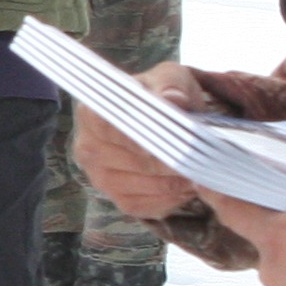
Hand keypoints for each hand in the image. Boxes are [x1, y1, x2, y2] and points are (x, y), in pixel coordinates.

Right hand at [72, 61, 214, 222]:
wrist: (162, 119)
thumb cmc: (162, 95)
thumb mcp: (170, 79)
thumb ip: (171, 86)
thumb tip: (173, 99)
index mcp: (90, 113)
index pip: (111, 129)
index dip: (143, 136)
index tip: (172, 138)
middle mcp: (87, 147)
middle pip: (134, 162)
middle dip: (171, 159)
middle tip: (198, 154)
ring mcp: (100, 178)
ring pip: (144, 186)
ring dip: (176, 180)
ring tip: (196, 166)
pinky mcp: (118, 200)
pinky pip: (148, 207)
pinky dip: (173, 197)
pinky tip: (185, 182)